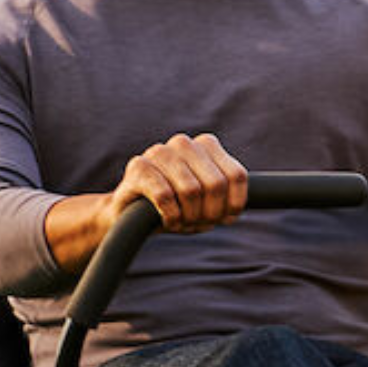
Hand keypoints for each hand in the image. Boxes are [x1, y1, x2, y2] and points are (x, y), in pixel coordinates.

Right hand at [108, 131, 248, 234]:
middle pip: (216, 185)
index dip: (233, 205)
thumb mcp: (209, 203)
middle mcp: (184, 143)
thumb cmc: (177, 208)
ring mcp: (160, 151)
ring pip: (191, 191)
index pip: (236, 176)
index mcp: (207, 145)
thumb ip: (227, 199)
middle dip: (210, 213)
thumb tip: (233, 211)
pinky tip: (167, 221)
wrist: (131, 215)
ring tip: (181, 222)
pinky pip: (165, 196)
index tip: (222, 219)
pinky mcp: (138, 167)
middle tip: (197, 223)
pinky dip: (171, 217)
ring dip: (189, 217)